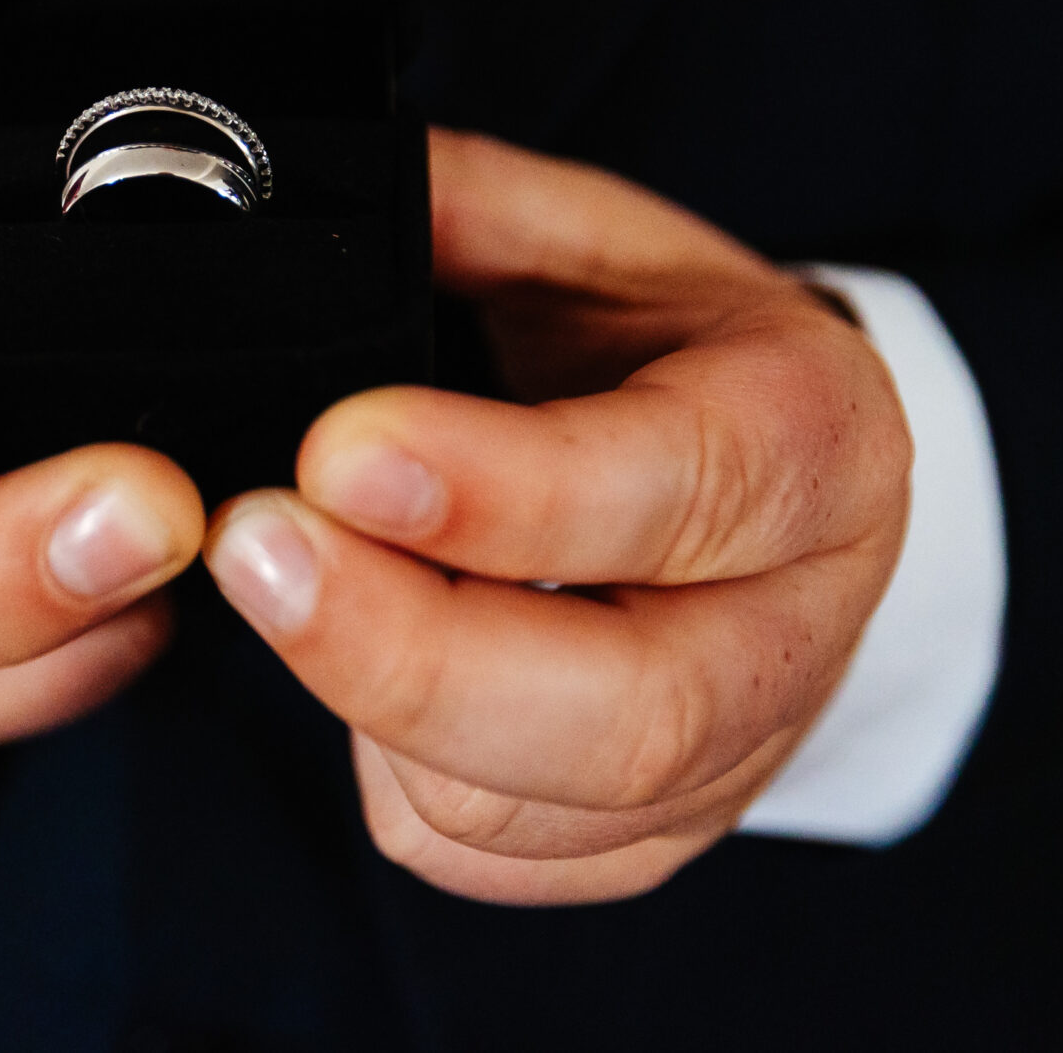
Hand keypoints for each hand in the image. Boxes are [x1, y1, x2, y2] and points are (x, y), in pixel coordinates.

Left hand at [203, 128, 911, 904]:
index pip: (672, 491)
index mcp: (810, 436)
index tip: (337, 452)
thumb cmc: (669, 340)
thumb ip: (461, 210)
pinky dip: (394, 786)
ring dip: (371, 712)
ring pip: (538, 809)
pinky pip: (498, 861)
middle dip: (407, 649)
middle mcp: (796, 622)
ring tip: (276, 583)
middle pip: (624, 712)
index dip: (501, 491)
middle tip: (252, 551)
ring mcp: (738, 752)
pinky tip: (353, 682)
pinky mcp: (661, 833)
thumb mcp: (593, 236)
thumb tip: (298, 200)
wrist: (784, 467)